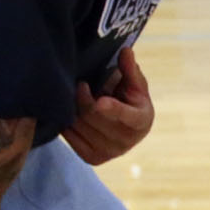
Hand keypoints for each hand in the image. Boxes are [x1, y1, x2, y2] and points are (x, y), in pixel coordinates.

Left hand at [63, 47, 152, 164]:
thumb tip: (126, 50)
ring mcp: (109, 153)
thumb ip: (130, 69)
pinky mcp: (92, 158)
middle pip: (94, 116)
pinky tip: (73, 113)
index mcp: (141, 120)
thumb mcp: (135, 85)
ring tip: (80, 98)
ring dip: (74, 108)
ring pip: (79, 125)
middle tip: (81, 84)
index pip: (127, 115)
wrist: (126, 131)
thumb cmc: (131, 102)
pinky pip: (70, 135)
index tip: (100, 102)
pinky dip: (67, 122)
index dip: (113, 109)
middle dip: (83, 97)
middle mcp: (126, 141)